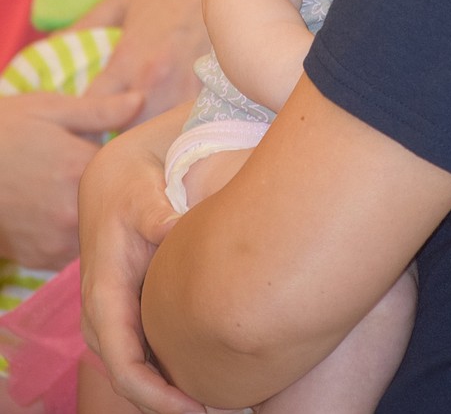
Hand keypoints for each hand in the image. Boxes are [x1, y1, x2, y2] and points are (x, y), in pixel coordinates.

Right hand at [0, 88, 142, 267]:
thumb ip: (102, 111)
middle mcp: (72, 211)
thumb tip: (141, 100)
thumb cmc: (4, 131)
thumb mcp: (52, 110)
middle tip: (92, 176)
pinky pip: (70, 249)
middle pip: (113, 206)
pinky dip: (68, 233)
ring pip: (93, 230)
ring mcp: (55, 240)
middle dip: (110, 193)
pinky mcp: (39, 258)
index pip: (127, 173)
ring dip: (91, 217)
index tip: (126, 158)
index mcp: (81, 170)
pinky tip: (55, 212)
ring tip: (69, 192)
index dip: (127, 165)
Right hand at [79, 109, 204, 413]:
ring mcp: (114, 319)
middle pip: (134, 381)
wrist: (115, 181)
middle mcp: (103, 317)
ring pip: (140, 372)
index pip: (125, 366)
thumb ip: (159, 215)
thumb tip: (177, 227)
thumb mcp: (143, 196)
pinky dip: (172, 372)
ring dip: (171, 392)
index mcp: (105, 297)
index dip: (158, 396)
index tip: (196, 407)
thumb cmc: (132, 189)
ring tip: (221, 399)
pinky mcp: (128, 313)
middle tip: (224, 407)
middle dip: (170, 404)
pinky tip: (210, 373)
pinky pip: (146, 355)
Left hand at [80, 0, 209, 123]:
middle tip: (109, 132)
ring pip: (160, 133)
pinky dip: (179, 125)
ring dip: (148, 133)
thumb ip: (84, 26)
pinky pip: (190, 121)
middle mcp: (156, 80)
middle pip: (127, 133)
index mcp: (128, 60)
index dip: (83, 124)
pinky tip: (174, 121)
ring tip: (141, 131)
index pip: (93, 111)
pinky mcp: (214, 88)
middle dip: (115, 136)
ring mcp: (187, 87)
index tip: (82, 125)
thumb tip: (48, 45)